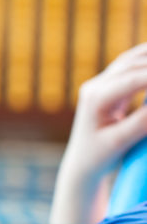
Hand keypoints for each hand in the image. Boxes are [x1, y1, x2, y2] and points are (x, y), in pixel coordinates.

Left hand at [67, 43, 146, 178]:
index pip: (134, 78)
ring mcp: (99, 83)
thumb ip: (142, 123)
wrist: (82, 164)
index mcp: (95, 99)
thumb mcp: (119, 142)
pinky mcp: (107, 85)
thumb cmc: (98, 157)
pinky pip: (132, 64)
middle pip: (135, 63)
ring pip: (134, 59)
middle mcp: (94, 86)